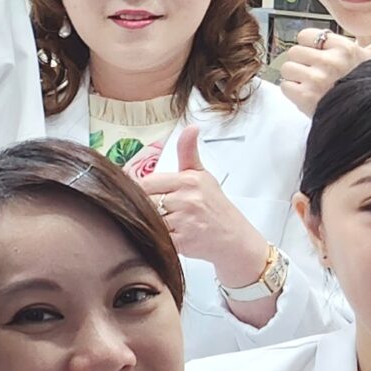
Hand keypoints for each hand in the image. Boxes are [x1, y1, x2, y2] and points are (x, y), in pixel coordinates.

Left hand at [143, 126, 272, 280]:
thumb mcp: (202, 175)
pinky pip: (156, 238)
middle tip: (147, 211)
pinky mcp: (183, 242)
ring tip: (156, 223)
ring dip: (148, 223)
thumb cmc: (214, 206)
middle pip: (144, 202)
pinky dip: (154, 239)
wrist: (234, 238)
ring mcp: (185, 221)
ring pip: (149, 220)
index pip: (146, 183)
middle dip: (142, 207)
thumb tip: (191, 128)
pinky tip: (161, 236)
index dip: (137, 191)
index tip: (136, 194)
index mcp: (188, 180)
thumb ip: (188, 152)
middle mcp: (187, 199)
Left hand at [278, 13, 370, 116]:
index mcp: (345, 48)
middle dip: (302, 63)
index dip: (311, 47)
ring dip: (296, 79)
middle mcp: (331, 61)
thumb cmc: (369, 84)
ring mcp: (317, 80)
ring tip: (314, 86)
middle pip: (293, 51)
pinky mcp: (304, 97)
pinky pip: (285, 87)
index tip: (323, 57)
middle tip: (318, 75)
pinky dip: (293, 94)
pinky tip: (309, 98)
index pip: (306, 35)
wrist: (366, 118)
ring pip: (287, 68)